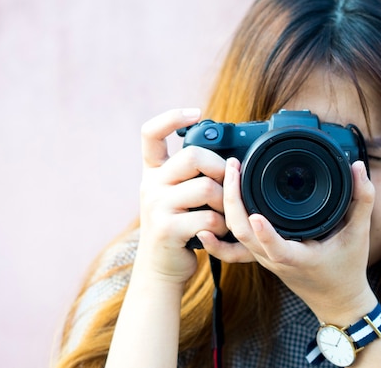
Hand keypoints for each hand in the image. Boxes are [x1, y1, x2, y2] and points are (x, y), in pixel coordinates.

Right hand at [134, 108, 228, 284]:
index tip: (195, 113)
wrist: (161, 268)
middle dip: (219, 167)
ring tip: (225, 214)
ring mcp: (156, 207)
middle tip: (228, 181)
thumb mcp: (177, 196)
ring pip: (207, 188)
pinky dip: (223, 227)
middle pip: (192, 156)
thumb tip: (230, 159)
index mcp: (153, 172)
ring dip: (226, 203)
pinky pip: (209, 218)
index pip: (151, 133)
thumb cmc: (180, 228)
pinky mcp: (167, 229)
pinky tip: (220, 233)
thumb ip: (192, 176)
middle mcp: (150, 185)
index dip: (171, 117)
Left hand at [199, 157, 377, 322]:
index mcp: (297, 258)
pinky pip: (234, 239)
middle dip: (232, 200)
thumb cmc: (347, 269)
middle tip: (234, 167)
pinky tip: (214, 204)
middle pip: (243, 234)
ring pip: (235, 234)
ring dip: (226, 204)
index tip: (255, 214)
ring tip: (229, 172)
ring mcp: (263, 257)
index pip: (276, 247)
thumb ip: (363, 199)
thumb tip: (359, 167)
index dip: (264, 234)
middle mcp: (274, 259)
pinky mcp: (260, 253)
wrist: (336, 300)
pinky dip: (223, 222)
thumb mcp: (359, 234)